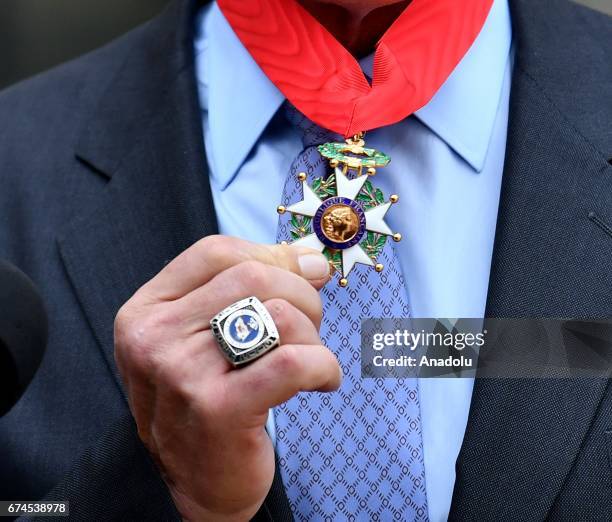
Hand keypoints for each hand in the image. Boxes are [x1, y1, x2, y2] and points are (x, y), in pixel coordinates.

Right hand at [114, 236, 340, 520]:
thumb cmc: (206, 399)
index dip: (271, 254)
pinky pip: (294, 362)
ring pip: (278, 315)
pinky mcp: (219, 410)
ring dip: (313, 334)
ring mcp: (182, 373)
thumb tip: (311, 259)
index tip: (305, 269)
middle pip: (252, 276)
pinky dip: (323, 365)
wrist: (195, 482)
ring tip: (309, 358)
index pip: (216, 252)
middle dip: (301, 293)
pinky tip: (323, 379)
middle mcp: (154, 338)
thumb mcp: (204, 338)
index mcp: (145, 311)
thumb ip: (245, 292)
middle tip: (312, 322)